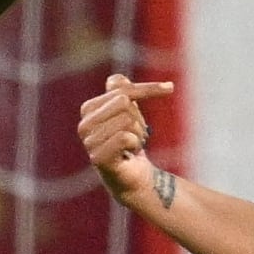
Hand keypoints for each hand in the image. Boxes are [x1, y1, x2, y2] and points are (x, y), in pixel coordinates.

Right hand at [79, 74, 169, 205]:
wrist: (134, 175)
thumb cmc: (131, 140)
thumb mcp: (131, 109)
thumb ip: (124, 88)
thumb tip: (125, 79)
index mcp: (88, 109)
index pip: (120, 87)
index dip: (148, 89)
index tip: (170, 88)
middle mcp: (84, 125)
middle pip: (123, 101)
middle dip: (138, 118)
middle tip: (135, 134)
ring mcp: (89, 143)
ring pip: (126, 120)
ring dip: (138, 134)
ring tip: (131, 146)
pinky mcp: (98, 158)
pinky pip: (125, 137)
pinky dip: (135, 144)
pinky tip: (129, 153)